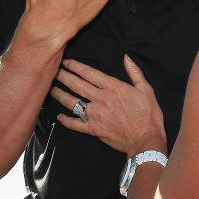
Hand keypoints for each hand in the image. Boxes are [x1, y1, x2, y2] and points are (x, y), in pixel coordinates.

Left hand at [51, 56, 166, 155]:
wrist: (145, 140)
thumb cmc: (148, 115)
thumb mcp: (146, 90)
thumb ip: (135, 72)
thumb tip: (126, 58)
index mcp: (113, 87)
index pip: (89, 73)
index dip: (76, 66)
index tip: (66, 62)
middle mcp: (101, 99)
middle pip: (77, 84)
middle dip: (63, 76)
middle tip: (53, 70)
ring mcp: (95, 115)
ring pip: (72, 102)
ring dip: (60, 94)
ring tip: (50, 88)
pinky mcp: (93, 129)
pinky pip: (75, 124)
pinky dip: (65, 120)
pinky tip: (59, 116)